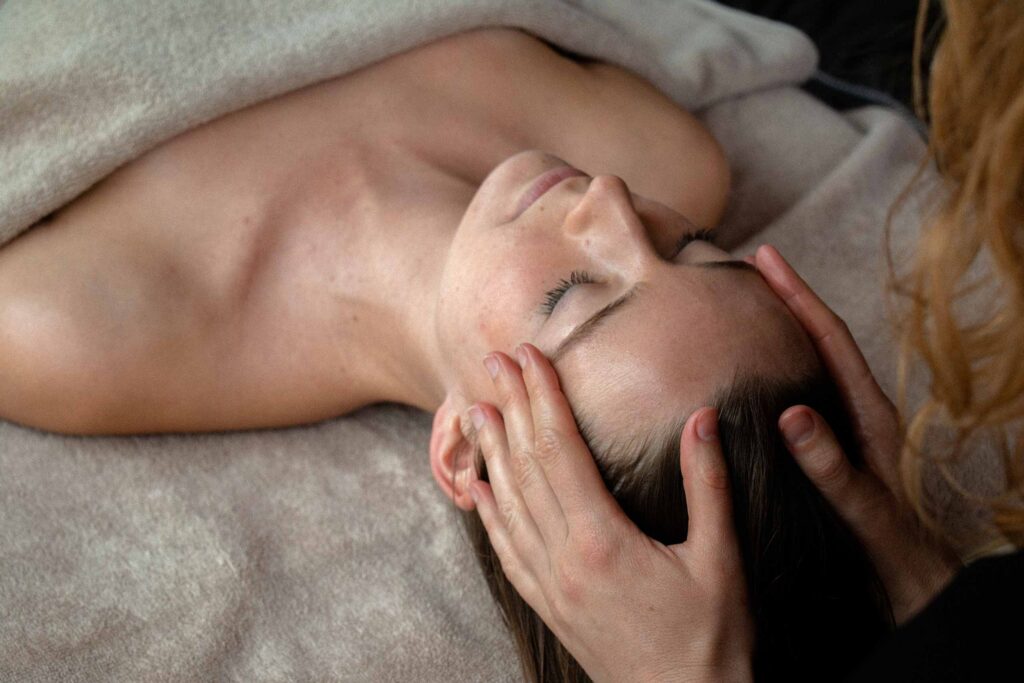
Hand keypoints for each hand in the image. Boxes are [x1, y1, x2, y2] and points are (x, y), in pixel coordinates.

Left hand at [465, 344, 753, 682]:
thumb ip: (708, 487)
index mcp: (602, 541)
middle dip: (510, 407)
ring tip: (474, 408)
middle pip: (526, 467)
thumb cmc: (712, 639)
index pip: (561, 450)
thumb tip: (703, 418)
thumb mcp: (721, 560)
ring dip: (490, 451)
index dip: (544, 398)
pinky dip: (487, 512)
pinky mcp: (547, 604)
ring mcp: (549, 584)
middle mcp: (563, 559)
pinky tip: (476, 487)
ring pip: (507, 504)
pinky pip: (506, 549)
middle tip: (493, 360)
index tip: (530, 356)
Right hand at [753, 244, 960, 623]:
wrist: (919, 588)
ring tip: (747, 307)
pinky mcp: (833, 449)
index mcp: (870, 416)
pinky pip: (802, 394)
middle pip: (822, 339)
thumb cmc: (896, 554)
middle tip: (752, 268)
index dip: (798, 296)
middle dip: (789, 298)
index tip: (767, 259)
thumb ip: (830, 466)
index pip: (831, 340)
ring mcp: (847, 430)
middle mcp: (859, 413)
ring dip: (785, 330)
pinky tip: (752, 376)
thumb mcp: (864, 510)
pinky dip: (779, 369)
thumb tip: (790, 412)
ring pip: (813, 364)